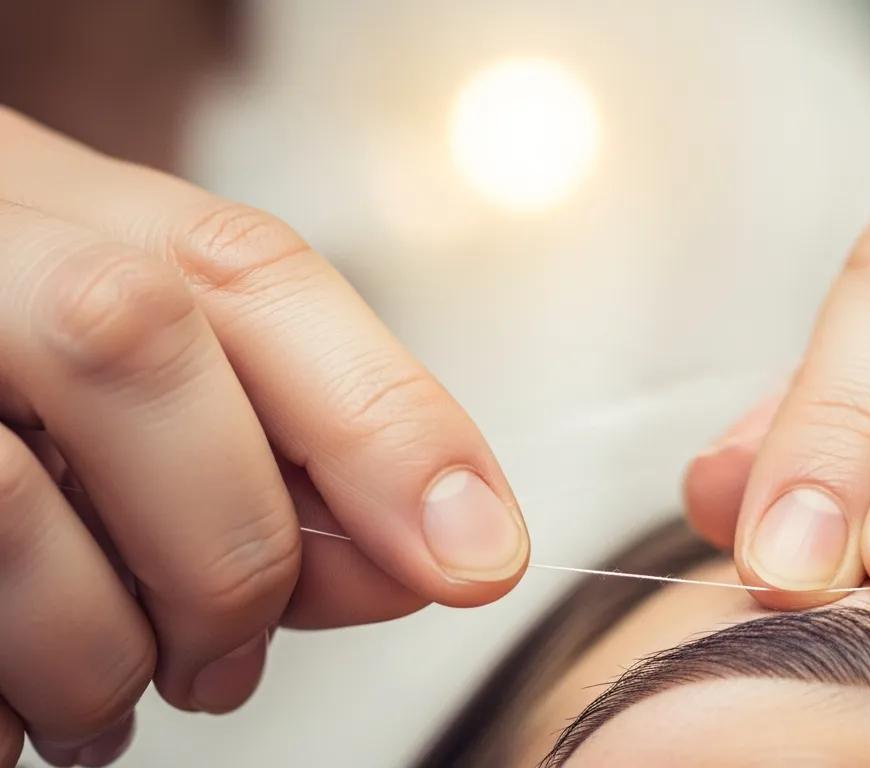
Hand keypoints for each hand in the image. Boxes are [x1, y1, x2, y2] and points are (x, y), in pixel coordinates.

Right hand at [0, 110, 528, 764]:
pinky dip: (5, 703)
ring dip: (99, 658)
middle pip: (133, 341)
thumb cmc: (1, 376)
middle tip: (226, 661)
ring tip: (104, 700)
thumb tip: (429, 552)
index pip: (249, 270)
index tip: (478, 557)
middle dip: (226, 546)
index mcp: (60, 207)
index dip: (383, 415)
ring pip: (11, 496)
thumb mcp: (131, 374)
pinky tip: (14, 697)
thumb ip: (275, 437)